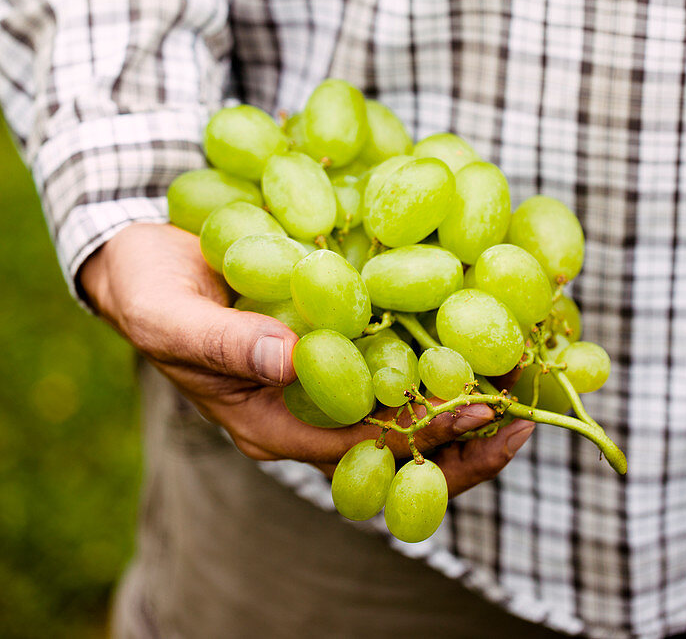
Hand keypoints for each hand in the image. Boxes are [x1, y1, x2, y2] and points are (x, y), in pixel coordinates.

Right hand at [80, 223, 532, 493]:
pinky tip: (478, 307)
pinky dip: (436, 332)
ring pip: (403, 393)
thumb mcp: (170, 317)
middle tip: (528, 412)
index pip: (359, 447)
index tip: (481, 409)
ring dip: (461, 381)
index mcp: (268, 420)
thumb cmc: (148, 292)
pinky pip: (391, 343)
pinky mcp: (329, 325)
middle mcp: (305, 404)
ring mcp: (321, 366)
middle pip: (398, 438)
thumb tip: (290, 357)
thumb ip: (224, 342)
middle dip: (464, 432)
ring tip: (525, 366)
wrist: (140, 256)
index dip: (421, 435)